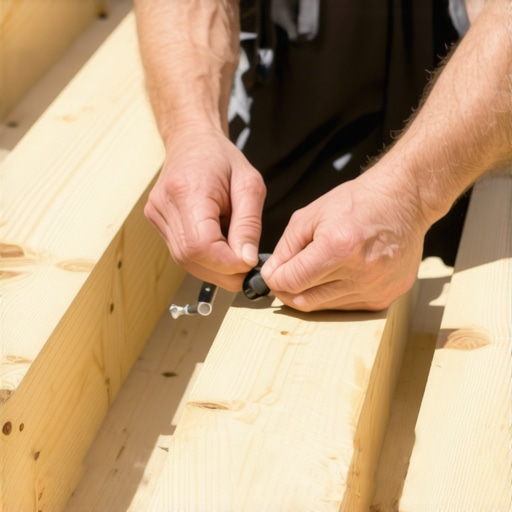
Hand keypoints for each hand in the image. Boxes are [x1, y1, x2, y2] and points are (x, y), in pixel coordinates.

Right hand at [144, 127, 265, 290]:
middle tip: (248, 265)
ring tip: (235, 252)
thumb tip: (247, 261)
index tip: (250, 263)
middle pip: (190, 258)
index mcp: (188, 191)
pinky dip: (205, 258)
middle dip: (224, 271)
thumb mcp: (249, 185)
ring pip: (185, 261)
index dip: (226, 263)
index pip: (200, 245)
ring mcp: (156, 215)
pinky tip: (219, 246)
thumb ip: (249, 224)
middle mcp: (164, 205)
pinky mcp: (157, 222)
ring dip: (215, 267)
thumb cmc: (222, 160)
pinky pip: (181, 253)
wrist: (192, 142)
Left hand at [261, 168, 428, 310]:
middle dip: (288, 291)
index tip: (273, 273)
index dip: (275, 279)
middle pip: (305, 300)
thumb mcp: (310, 216)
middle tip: (286, 277)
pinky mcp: (385, 298)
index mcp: (338, 247)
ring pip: (325, 307)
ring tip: (316, 270)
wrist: (404, 201)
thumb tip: (271, 274)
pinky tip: (338, 275)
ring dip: (312, 293)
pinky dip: (334, 295)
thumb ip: (286, 248)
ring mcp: (375, 289)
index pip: (291, 281)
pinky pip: (346, 307)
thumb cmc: (357, 202)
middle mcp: (360, 273)